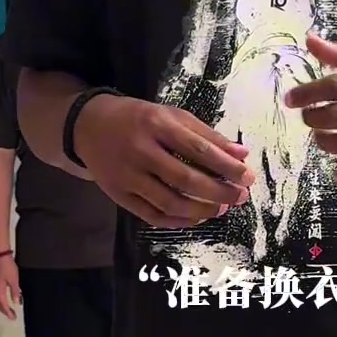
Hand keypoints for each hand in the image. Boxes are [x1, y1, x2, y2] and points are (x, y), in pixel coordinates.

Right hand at [0, 254, 20, 320]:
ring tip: (8, 309)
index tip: (13, 317)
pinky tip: (4, 299)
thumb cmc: (7, 267)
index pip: (3, 305)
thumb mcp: (14, 280)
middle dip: (4, 311)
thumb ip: (14, 292)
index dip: (8, 312)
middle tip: (11, 315)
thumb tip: (15, 302)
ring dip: (1, 306)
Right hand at [73, 93, 254, 226]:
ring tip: (221, 209)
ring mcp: (127, 175)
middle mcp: (141, 150)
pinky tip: (195, 217)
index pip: (199, 149)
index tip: (248, 177)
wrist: (88, 126)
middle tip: (240, 197)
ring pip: (169, 202)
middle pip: (185, 178)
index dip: (226, 166)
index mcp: (157, 124)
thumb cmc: (138, 118)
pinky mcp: (118, 195)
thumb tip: (242, 154)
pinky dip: (177, 221)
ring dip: (200, 209)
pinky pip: (151, 215)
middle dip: (218, 191)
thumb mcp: (172, 116)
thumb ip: (207, 135)